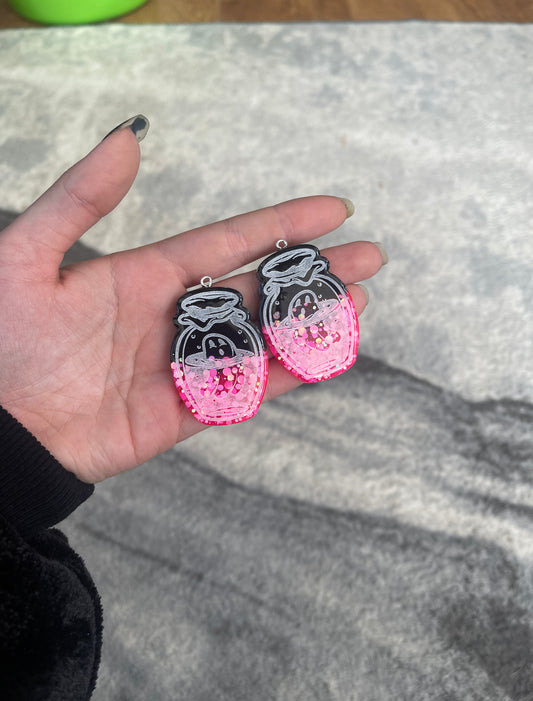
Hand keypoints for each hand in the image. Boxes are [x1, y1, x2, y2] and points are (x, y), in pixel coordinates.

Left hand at [0, 123, 384, 482]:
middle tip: (369, 259)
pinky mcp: (182, 412)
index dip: (281, 224)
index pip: (228, 242)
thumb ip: (79, 199)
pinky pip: (243, 390)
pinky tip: (323, 354)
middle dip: (314, 273)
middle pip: (257, 289)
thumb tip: (129, 138)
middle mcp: (171, 317)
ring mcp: (181, 365)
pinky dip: (284, 374)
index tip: (333, 210)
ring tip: (359, 302)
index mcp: (143, 275)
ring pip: (260, 338)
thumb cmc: (0, 342)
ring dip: (310, 320)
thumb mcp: (26, 255)